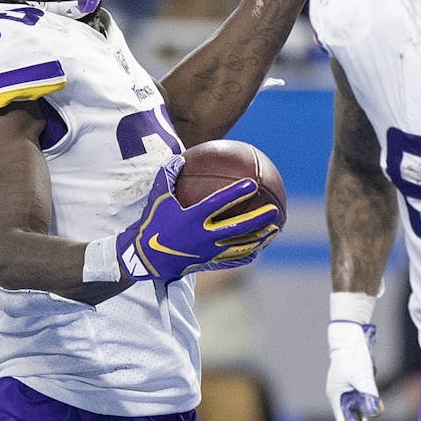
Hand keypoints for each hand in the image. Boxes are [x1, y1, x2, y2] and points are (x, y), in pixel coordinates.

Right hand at [116, 155, 280, 282]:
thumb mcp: (157, 197)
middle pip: (237, 228)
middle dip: (257, 220)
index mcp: (191, 218)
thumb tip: (182, 157)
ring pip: (239, 246)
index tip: (252, 184)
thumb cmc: (153, 223)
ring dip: (258, 238)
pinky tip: (259, 249)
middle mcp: (202, 236)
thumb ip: (169, 176)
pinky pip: (232, 259)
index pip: (218, 204)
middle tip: (274, 211)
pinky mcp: (208, 263)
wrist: (146, 258)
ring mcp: (207, 252)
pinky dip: (246, 254)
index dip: (236, 194)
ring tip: (275, 230)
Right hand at [326, 320, 384, 420]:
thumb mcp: (362, 376)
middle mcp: (339, 399)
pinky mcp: (354, 390)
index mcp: (336, 398)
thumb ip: (369, 395)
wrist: (350, 337)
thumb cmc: (353, 356)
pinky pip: (361, 411)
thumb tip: (376, 414)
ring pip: (356, 420)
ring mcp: (346, 395)